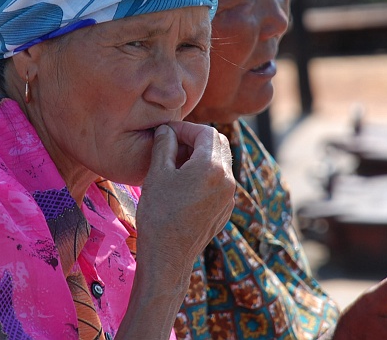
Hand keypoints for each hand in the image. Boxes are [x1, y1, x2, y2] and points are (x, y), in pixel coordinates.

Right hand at [136, 122, 234, 278]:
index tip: (167, 133)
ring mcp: (229, 196)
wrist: (168, 257)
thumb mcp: (157, 173)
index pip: (205, 132)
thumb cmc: (159, 214)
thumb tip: (166, 130)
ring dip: (201, 156)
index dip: (185, 128)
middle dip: (196, 139)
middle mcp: (227, 179)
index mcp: (211, 166)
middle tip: (173, 144)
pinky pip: (220, 181)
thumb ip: (165, 144)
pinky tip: (184, 183)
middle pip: (218, 144)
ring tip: (175, 163)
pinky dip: (205, 173)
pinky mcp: (226, 209)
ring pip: (220, 162)